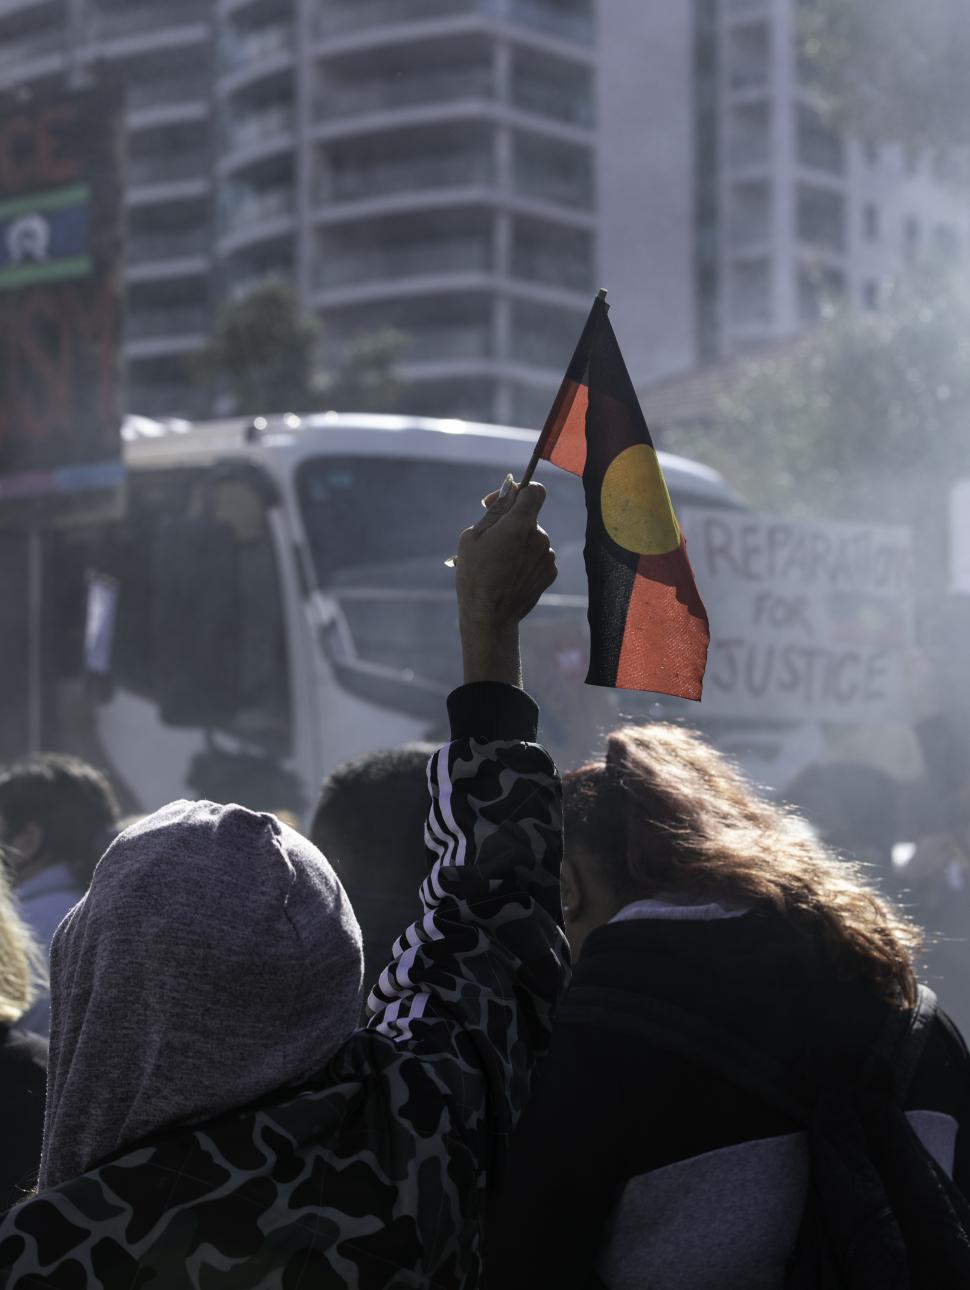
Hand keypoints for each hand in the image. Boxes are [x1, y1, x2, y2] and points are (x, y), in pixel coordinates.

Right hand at [455, 480, 556, 685]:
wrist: (490, 616)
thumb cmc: (475, 574)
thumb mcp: (473, 536)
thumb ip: (496, 509)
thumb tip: (511, 487)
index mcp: (520, 523)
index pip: (535, 491)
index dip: (520, 491)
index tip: (504, 502)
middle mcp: (540, 537)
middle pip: (530, 517)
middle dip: (513, 523)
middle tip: (491, 542)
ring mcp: (548, 556)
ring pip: (533, 538)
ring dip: (519, 544)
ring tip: (499, 564)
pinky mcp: (551, 572)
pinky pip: (539, 557)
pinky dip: (527, 560)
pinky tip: (510, 574)